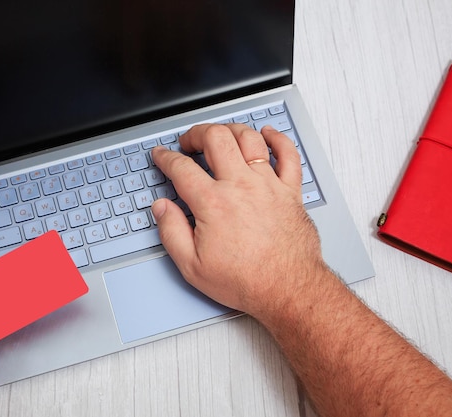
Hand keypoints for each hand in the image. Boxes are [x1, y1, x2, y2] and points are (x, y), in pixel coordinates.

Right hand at [151, 124, 328, 317]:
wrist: (287, 290)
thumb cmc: (245, 280)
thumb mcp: (192, 267)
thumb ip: (171, 232)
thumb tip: (161, 208)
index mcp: (213, 203)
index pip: (181, 168)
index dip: (165, 158)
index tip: (161, 156)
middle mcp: (241, 186)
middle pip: (216, 138)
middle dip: (196, 133)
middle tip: (189, 141)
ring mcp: (268, 185)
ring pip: (249, 138)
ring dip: (230, 130)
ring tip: (220, 135)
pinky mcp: (290, 191)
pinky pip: (288, 154)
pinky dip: (277, 139)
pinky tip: (267, 134)